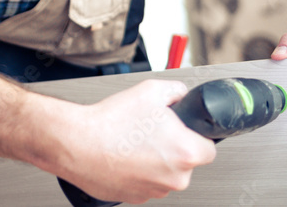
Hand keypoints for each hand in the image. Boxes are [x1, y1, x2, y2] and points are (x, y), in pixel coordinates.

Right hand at [55, 79, 216, 202]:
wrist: (77, 143)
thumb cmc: (111, 123)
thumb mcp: (151, 91)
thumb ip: (176, 91)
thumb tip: (181, 95)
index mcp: (185, 152)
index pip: (209, 149)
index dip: (196, 136)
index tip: (186, 131)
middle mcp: (174, 177)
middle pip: (186, 162)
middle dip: (173, 147)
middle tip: (153, 131)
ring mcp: (154, 191)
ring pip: (165, 173)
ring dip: (155, 160)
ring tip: (133, 142)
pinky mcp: (136, 198)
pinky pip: (146, 182)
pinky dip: (138, 170)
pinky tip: (124, 154)